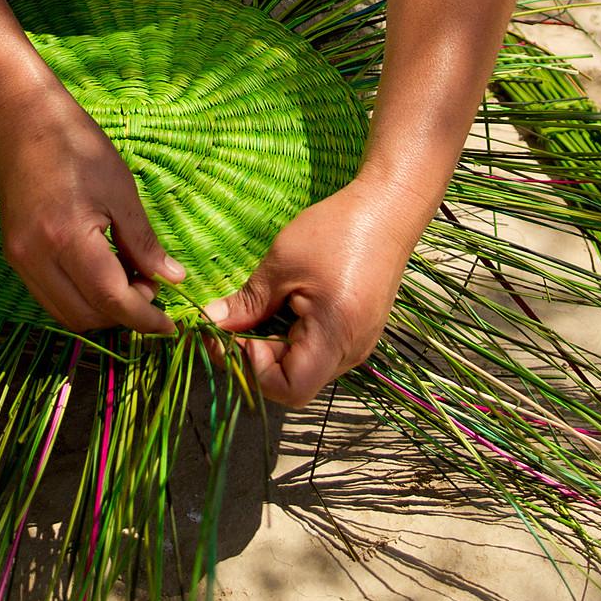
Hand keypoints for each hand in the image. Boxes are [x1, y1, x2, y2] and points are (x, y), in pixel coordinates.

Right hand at [0, 93, 184, 336]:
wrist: (23, 121)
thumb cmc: (77, 145)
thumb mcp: (121, 191)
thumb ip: (144, 242)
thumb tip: (172, 279)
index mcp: (67, 238)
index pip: (110, 299)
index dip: (144, 318)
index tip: (170, 324)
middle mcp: (36, 257)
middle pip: (85, 316)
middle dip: (123, 314)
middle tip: (150, 288)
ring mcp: (20, 259)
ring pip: (64, 313)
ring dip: (99, 310)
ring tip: (127, 280)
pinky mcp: (14, 255)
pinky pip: (48, 296)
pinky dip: (78, 297)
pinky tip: (99, 273)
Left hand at [202, 175, 422, 405]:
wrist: (387, 210)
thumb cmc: (336, 231)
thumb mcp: (283, 263)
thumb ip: (249, 302)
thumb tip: (213, 323)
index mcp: (335, 337)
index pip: (290, 390)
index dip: (256, 371)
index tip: (240, 334)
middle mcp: (352, 352)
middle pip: (296, 381)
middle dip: (258, 357)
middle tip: (232, 322)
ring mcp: (359, 343)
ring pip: (306, 366)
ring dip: (275, 347)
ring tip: (257, 311)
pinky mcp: (358, 331)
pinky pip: (319, 349)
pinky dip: (293, 337)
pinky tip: (283, 306)